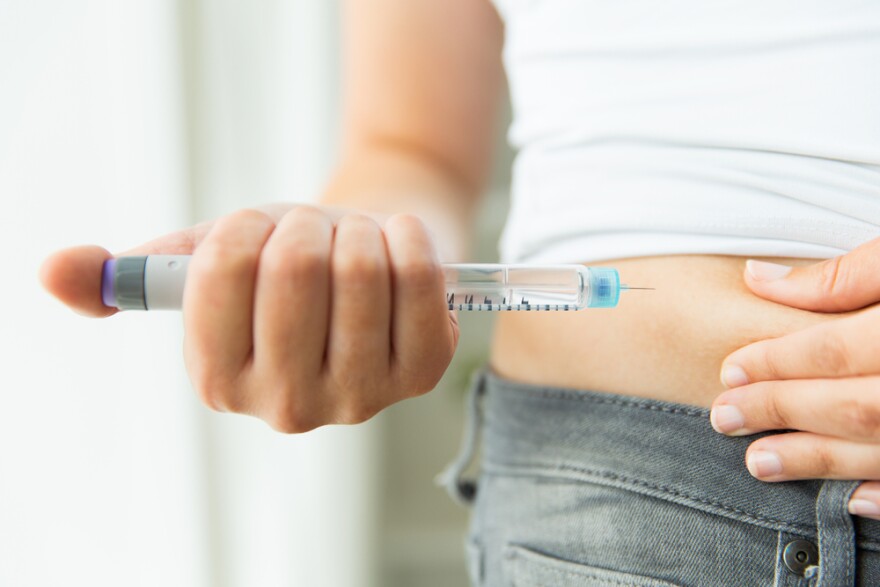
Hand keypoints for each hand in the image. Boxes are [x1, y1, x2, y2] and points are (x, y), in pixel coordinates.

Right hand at [40, 205, 458, 432]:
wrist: (370, 255)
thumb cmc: (287, 261)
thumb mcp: (208, 259)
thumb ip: (137, 274)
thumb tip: (52, 271)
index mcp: (220, 379)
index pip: (220, 272)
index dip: (245, 230)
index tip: (261, 232)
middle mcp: (287, 406)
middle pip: (295, 270)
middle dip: (305, 226)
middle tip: (314, 235)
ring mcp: (360, 396)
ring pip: (360, 268)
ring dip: (355, 228)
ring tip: (353, 242)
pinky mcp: (421, 374)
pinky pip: (418, 276)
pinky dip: (407, 235)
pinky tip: (397, 246)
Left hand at [710, 237, 879, 519]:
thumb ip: (851, 271)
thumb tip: (761, 280)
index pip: (838, 349)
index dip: (777, 362)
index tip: (730, 371)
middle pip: (856, 405)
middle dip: (783, 412)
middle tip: (723, 419)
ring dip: (821, 461)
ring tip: (759, 462)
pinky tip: (854, 499)